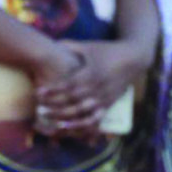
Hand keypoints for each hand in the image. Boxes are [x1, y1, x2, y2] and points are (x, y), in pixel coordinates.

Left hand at [34, 40, 150, 137]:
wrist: (133, 59)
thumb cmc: (107, 51)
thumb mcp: (88, 46)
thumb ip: (69, 45)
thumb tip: (51, 42)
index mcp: (90, 73)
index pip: (68, 85)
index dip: (53, 90)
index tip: (38, 93)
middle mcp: (97, 88)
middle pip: (73, 101)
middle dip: (55, 106)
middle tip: (39, 109)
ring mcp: (104, 98)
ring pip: (83, 113)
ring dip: (66, 118)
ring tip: (50, 121)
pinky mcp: (109, 105)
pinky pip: (96, 119)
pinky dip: (84, 126)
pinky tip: (71, 129)